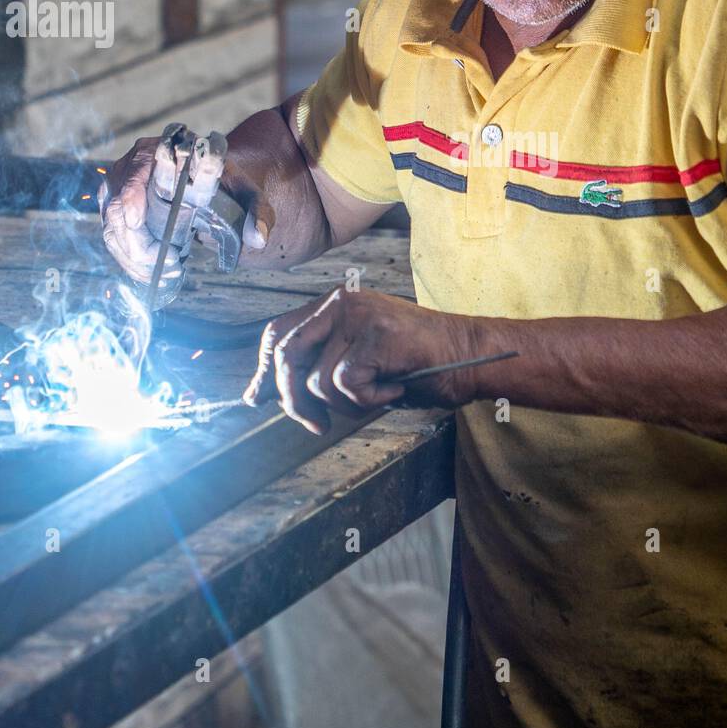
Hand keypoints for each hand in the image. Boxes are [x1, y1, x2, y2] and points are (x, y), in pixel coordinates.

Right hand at [98, 135, 275, 284]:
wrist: (207, 182)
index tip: (139, 222)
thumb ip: (258, 211)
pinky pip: (113, 237)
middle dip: (138, 243)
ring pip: (112, 227)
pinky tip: (151, 275)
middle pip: (117, 206)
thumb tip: (259, 239)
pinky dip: (130, 260)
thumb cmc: (223, 183)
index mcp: (161, 149)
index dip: (131, 196)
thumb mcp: (245, 192)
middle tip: (168, 265)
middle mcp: (131, 165)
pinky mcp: (113, 208)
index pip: (136, 169)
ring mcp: (117, 187)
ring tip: (165, 275)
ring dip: (134, 257)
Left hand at [242, 287, 480, 433]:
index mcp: (334, 304)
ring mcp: (357, 317)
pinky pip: (346, 384)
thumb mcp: (360, 359)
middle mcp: (341, 302)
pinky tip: (394, 390)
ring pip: (318, 380)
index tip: (258, 399)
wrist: (469, 356)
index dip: (262, 370)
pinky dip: (370, 400)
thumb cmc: (417, 363)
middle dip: (292, 398)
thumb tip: (266, 394)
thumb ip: (318, 365)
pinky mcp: (374, 336)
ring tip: (380, 395)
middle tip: (315, 424)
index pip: (278, 333)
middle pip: (286, 354)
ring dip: (347, 404)